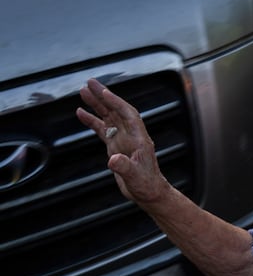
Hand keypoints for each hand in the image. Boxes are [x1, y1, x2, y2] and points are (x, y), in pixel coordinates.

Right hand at [76, 79, 170, 205]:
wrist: (149, 192)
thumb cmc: (146, 184)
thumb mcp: (136, 177)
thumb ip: (125, 167)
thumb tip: (113, 160)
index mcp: (139, 139)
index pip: (128, 115)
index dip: (116, 103)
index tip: (103, 91)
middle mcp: (131, 135)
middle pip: (116, 110)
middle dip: (104, 96)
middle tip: (89, 82)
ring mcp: (123, 139)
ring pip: (108, 117)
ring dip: (97, 104)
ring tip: (83, 91)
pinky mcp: (115, 146)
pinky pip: (102, 129)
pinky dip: (92, 120)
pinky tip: (80, 112)